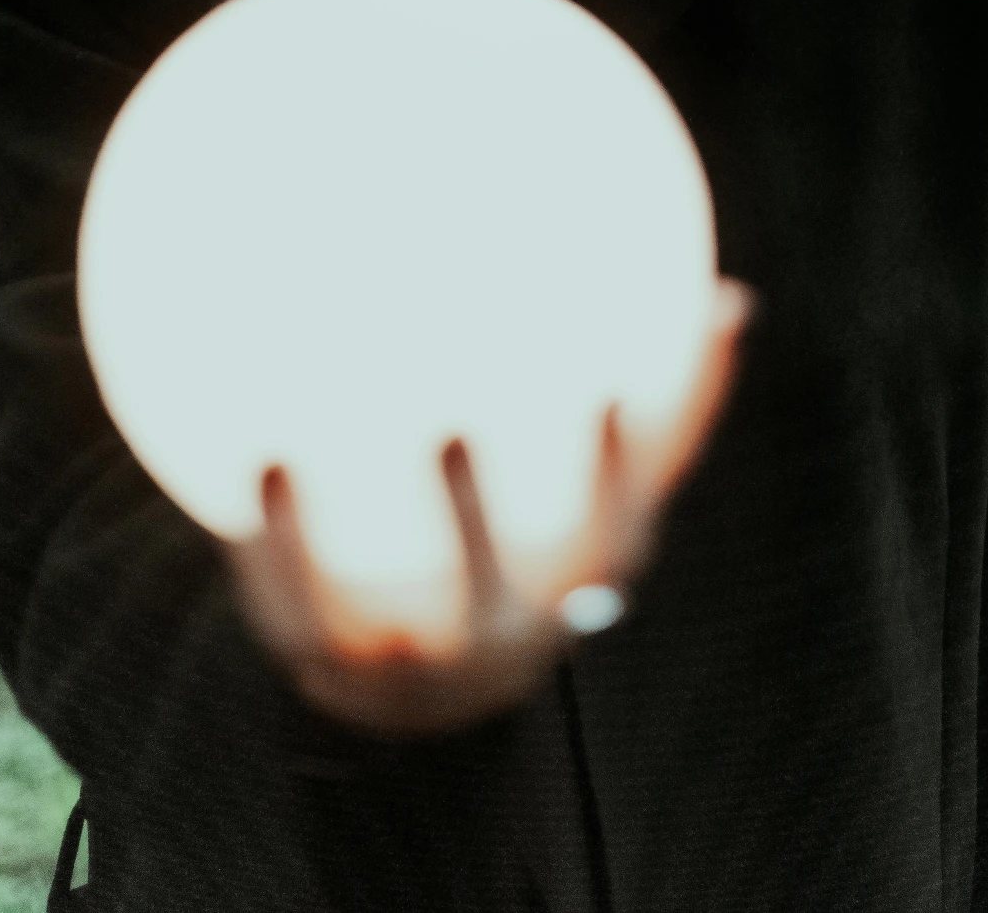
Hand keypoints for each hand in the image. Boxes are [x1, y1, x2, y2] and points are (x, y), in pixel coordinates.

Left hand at [224, 275, 755, 736]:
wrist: (437, 690)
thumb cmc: (545, 548)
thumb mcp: (611, 492)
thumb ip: (671, 407)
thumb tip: (739, 297)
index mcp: (578, 589)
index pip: (611, 543)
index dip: (616, 480)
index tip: (607, 397)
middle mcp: (502, 638)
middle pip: (490, 594)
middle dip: (471, 524)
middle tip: (450, 431)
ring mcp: (411, 664)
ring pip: (374, 615)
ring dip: (334, 542)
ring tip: (300, 456)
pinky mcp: (325, 665)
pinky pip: (289, 606)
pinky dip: (265, 542)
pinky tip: (248, 466)